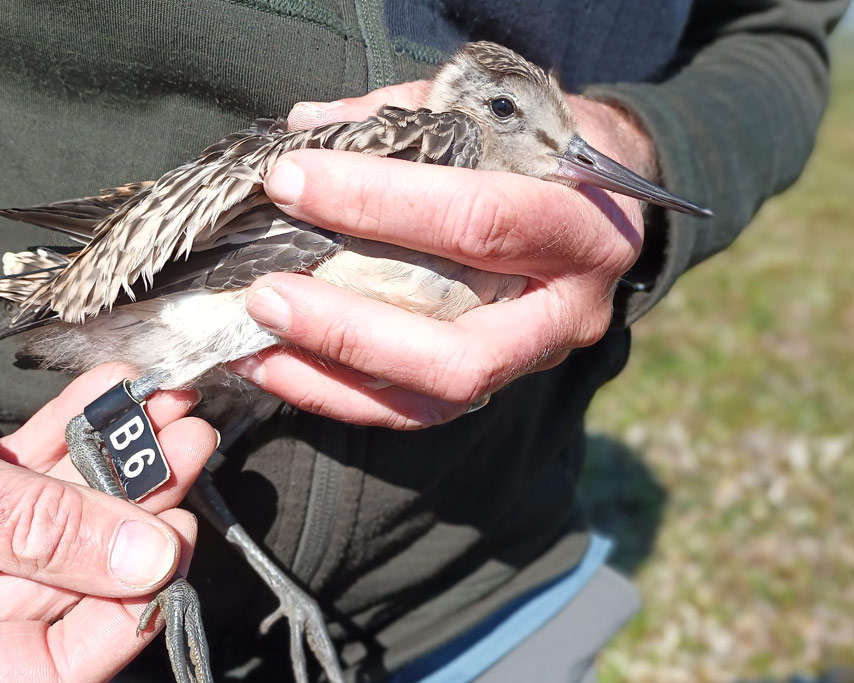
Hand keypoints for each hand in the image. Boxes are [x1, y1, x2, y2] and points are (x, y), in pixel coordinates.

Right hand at [0, 323, 216, 680]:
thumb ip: (27, 530)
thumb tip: (147, 561)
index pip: (38, 669)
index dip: (118, 614)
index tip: (175, 548)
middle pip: (61, 584)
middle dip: (131, 513)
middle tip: (185, 453)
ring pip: (55, 519)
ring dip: (116, 461)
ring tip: (168, 414)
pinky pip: (27, 471)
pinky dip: (72, 432)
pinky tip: (114, 396)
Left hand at [231, 81, 655, 428]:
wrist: (601, 209)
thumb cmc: (543, 150)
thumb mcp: (495, 112)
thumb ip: (409, 115)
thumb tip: (307, 124)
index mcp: (582, 226)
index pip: (478, 220)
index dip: (379, 202)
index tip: (291, 179)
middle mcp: (566, 311)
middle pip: (459, 350)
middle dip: (350, 325)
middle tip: (265, 292)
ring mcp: (531, 360)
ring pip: (433, 397)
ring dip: (333, 372)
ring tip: (252, 340)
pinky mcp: (493, 386)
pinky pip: (411, 412)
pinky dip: (335, 393)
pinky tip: (271, 364)